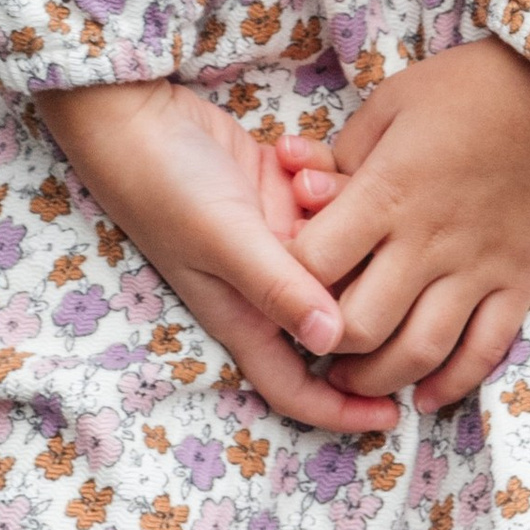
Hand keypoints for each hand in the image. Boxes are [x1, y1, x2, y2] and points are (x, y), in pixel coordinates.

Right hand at [37, 83, 394, 433]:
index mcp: (243, 315)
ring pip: (335, 247)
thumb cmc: (167, 184)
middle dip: (361, 285)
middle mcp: (262, 283)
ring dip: (335, 212)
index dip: (342, 410)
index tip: (394, 414)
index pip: (296, 386)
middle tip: (390, 248)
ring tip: (306, 179)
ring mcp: (271, 236)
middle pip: (332, 311)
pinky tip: (293, 151)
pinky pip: (322, 196)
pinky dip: (319, 175)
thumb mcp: (223, 238)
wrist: (134, 114)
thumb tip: (334, 340)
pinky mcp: (274, 191)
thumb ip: (276, 286)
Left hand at [291, 35, 529, 409]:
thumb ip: (346, 152)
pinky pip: (484, 351)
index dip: (288, 283)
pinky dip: (453, 383)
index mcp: (388, 191)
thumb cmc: (468, 86)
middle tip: (313, 343)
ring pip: (420, 351)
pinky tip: (426, 395)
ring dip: (379, 377)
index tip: (282, 285)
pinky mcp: (519, 281)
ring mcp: (477, 267)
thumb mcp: (392, 101)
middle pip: (362, 325)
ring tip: (355, 378)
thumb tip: (300, 187)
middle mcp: (428, 240)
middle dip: (327, 345)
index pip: (316, 263)